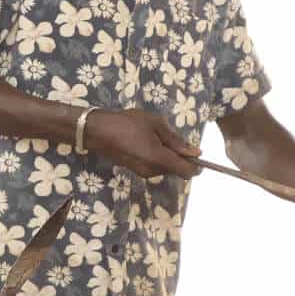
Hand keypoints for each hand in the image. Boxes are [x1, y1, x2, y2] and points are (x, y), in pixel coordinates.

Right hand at [85, 109, 200, 179]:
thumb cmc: (128, 123)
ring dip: (167, 155)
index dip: (196, 165)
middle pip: (176, 170)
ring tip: (154, 135)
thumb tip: (195, 152)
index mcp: (160, 159)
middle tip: (169, 136)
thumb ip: (176, 140)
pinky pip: (154, 166)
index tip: (196, 153)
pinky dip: (157, 156)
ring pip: (165, 167)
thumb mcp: (156, 124)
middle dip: (179, 157)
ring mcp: (143, 172)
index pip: (187, 172)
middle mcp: (153, 171)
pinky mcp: (135, 170)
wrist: (98, 131)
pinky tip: (146, 140)